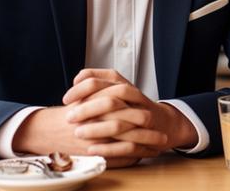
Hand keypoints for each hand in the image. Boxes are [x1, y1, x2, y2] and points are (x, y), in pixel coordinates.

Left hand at [63, 69, 197, 160]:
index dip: (80, 89)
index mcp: (123, 85)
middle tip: (69, 117)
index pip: (100, 81)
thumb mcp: (116, 87)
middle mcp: (134, 99)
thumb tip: (77, 79)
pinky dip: (108, 148)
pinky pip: (127, 145)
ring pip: (120, 122)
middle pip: (110, 99)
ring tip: (78, 133)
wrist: (163, 122)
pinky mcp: (145, 138)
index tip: (67, 99)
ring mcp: (141, 118)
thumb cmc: (132, 105)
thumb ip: (98, 81)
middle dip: (87, 109)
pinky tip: (93, 150)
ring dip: (97, 129)